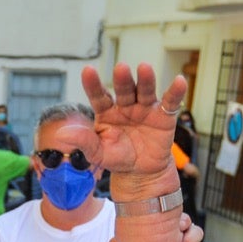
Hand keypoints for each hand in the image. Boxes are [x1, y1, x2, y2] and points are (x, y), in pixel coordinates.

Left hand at [60, 62, 186, 180]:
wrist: (141, 173)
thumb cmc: (117, 159)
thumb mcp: (98, 154)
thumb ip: (84, 142)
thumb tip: (63, 133)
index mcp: (107, 112)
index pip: (99, 96)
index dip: (93, 84)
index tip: (87, 70)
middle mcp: (126, 106)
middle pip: (124, 90)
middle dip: (122, 80)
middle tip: (120, 68)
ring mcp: (145, 109)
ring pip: (145, 91)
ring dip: (145, 80)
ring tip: (145, 68)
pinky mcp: (163, 117)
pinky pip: (170, 103)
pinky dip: (175, 92)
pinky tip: (179, 81)